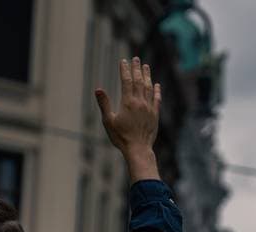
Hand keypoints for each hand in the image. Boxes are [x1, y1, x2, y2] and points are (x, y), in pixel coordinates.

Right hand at [94, 56, 160, 182]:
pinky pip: (157, 99)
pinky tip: (157, 84)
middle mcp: (140, 102)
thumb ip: (104, 104)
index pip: (126, 81)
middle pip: (139, 81)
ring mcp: (149, 108)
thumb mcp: (108, 121)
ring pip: (149, 88)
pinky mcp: (155, 115)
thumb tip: (98, 89)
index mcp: (128, 102)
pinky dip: (157, 90)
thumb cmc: (121, 137)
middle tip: (136, 58)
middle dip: (137, 69)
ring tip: (146, 66)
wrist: (138, 149)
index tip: (123, 61)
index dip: (125, 70)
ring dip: (147, 76)